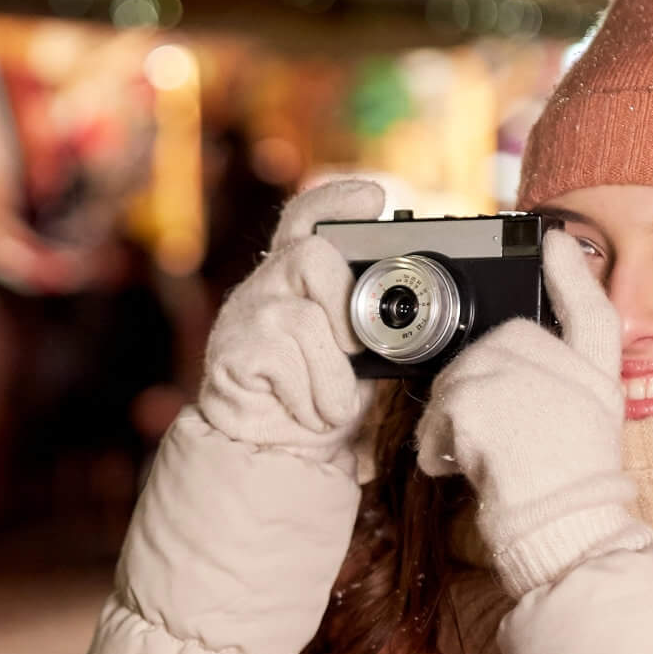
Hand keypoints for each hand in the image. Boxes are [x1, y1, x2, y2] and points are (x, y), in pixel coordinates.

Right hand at [197, 175, 387, 463]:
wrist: (276, 454)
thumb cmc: (320, 400)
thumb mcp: (361, 358)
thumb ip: (376, 325)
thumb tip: (422, 320)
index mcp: (300, 277)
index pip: (309, 217)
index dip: (336, 201)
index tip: (371, 199)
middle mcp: (269, 284)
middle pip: (312, 256)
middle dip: (347, 306)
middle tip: (354, 351)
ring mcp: (246, 314)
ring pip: (306, 318)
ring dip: (332, 376)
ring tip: (328, 402)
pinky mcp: (230, 350)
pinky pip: (286, 360)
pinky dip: (310, 397)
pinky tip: (303, 410)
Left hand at [414, 229, 652, 595]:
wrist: (563, 529)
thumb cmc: (564, 496)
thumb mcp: (581, 433)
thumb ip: (555, 390)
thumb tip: (506, 367)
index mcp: (597, 381)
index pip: (592, 313)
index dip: (572, 275)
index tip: (553, 240)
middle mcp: (568, 371)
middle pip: (501, 343)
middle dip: (478, 383)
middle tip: (488, 435)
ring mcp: (524, 378)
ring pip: (461, 375)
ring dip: (454, 416)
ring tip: (477, 458)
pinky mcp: (480, 397)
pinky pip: (438, 410)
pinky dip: (436, 444)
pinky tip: (458, 467)